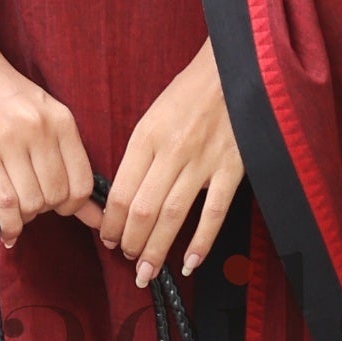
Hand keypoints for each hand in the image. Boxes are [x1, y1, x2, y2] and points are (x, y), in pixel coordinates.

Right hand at [0, 26, 98, 244]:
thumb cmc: (0, 89)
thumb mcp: (42, 113)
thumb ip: (65, 157)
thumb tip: (96, 213)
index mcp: (62, 120)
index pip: (82, 183)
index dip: (74, 206)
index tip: (59, 206)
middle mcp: (41, 130)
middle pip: (56, 197)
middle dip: (46, 210)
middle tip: (32, 204)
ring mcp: (10, 141)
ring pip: (32, 203)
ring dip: (25, 216)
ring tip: (15, 208)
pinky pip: (5, 203)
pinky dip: (9, 225)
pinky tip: (7, 231)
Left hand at [102, 39, 244, 279]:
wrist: (233, 69)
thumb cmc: (189, 93)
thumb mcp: (152, 116)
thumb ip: (139, 153)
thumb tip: (123, 196)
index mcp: (147, 136)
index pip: (122, 192)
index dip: (112, 223)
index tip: (109, 238)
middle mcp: (172, 152)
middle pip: (143, 210)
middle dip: (131, 242)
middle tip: (127, 260)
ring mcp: (204, 162)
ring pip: (173, 216)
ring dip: (157, 249)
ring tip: (146, 271)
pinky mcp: (233, 169)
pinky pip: (214, 213)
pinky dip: (201, 242)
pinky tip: (190, 263)